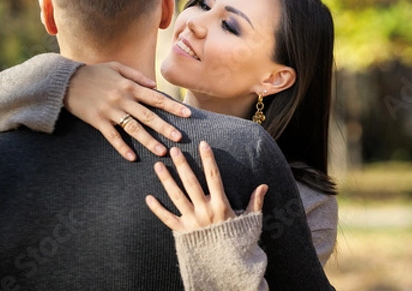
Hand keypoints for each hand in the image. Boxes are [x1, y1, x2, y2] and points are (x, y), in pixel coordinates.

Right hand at [64, 62, 191, 160]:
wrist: (66, 80)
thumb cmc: (94, 72)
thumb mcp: (116, 67)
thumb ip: (137, 76)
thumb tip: (155, 86)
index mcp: (129, 86)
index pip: (156, 98)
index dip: (172, 107)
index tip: (187, 115)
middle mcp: (122, 99)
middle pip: (148, 116)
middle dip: (165, 127)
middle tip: (179, 138)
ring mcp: (109, 111)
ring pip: (133, 129)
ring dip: (148, 141)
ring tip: (162, 151)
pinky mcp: (97, 121)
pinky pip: (112, 137)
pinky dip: (122, 148)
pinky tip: (133, 157)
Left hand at [146, 141, 267, 231]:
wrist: (227, 266)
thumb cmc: (239, 241)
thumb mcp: (250, 221)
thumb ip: (255, 202)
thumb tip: (264, 185)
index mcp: (221, 205)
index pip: (214, 176)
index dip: (209, 159)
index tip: (203, 144)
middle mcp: (205, 211)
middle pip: (191, 182)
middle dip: (182, 164)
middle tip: (173, 150)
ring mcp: (192, 221)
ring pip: (176, 196)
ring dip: (166, 180)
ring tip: (158, 165)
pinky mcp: (182, 232)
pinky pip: (167, 219)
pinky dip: (157, 209)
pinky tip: (148, 197)